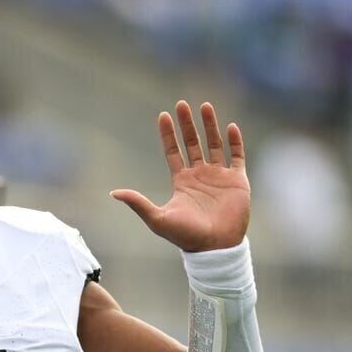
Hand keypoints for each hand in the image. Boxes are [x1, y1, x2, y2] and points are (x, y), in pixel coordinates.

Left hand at [111, 101, 249, 251]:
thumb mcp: (157, 218)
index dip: (168, 134)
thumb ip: (137, 203)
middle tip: (182, 104)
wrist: (214, 247)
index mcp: (181, 181)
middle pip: (193, 143)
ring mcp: (219, 176)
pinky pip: (238, 156)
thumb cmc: (185, 236)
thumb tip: (113, 193)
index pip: (173, 151)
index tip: (163, 115)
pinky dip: (236, 142)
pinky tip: (231, 126)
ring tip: (206, 106)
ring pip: (214, 144)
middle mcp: (200, 175)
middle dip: (188, 124)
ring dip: (210, 126)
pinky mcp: (237, 181)